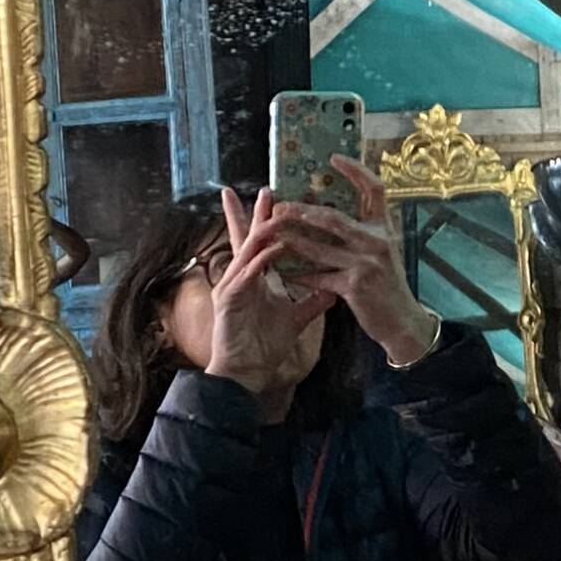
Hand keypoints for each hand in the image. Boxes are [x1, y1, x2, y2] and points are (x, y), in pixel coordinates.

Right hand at [202, 186, 320, 399]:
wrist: (247, 372)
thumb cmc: (263, 345)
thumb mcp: (295, 318)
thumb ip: (311, 301)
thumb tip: (332, 289)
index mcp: (254, 278)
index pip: (260, 243)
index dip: (265, 221)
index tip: (273, 198)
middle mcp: (240, 276)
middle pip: (248, 238)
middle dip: (256, 213)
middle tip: (266, 189)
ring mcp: (232, 285)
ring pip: (247, 250)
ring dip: (259, 228)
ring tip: (271, 208)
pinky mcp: (229, 299)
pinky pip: (247, 273)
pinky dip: (261, 259)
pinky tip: (274, 247)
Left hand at [273, 152, 441, 367]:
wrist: (403, 321)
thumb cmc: (389, 285)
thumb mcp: (384, 252)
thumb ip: (364, 233)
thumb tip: (332, 213)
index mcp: (384, 228)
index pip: (374, 189)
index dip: (356, 170)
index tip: (334, 157)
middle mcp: (377, 241)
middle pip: (332, 217)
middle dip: (301, 211)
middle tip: (278, 207)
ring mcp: (365, 263)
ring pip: (318, 246)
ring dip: (291, 240)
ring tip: (270, 234)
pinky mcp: (354, 285)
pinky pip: (317, 276)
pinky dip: (298, 274)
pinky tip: (283, 271)